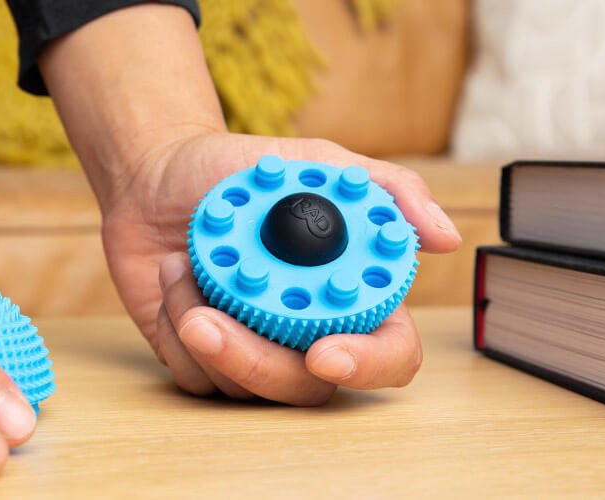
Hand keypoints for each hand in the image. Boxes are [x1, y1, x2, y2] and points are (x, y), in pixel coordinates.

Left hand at [101, 131, 460, 404]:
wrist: (158, 173)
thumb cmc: (239, 167)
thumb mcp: (315, 161)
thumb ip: (388, 190)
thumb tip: (445, 237)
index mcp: (347, 291)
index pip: (388, 352)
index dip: (369, 364)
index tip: (325, 351)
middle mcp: (305, 330)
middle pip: (308, 388)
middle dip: (254, 359)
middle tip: (207, 318)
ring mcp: (253, 348)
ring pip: (245, 390)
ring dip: (203, 330)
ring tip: (183, 266)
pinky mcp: (202, 357)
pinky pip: (195, 379)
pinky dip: (174, 331)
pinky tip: (171, 280)